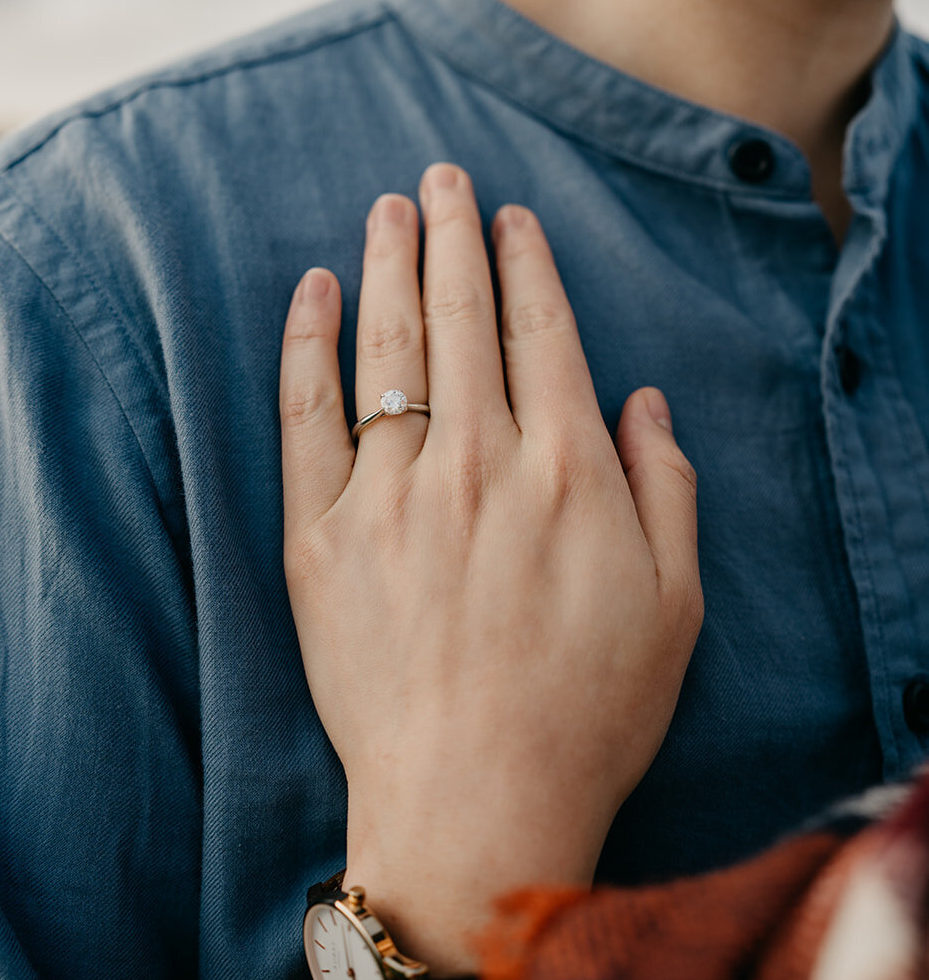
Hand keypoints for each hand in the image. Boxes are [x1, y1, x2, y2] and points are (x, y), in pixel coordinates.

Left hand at [279, 162, 702, 970]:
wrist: (477, 803)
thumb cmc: (590, 712)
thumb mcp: (675, 602)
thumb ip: (666, 485)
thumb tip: (642, 398)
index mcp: (567, 470)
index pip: (541, 332)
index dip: (526, 263)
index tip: (514, 217)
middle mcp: (477, 461)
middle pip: (459, 317)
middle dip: (454, 233)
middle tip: (443, 176)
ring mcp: (390, 496)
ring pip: (387, 346)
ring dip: (388, 263)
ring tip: (388, 205)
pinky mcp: (319, 539)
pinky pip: (305, 416)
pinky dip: (305, 343)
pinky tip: (312, 290)